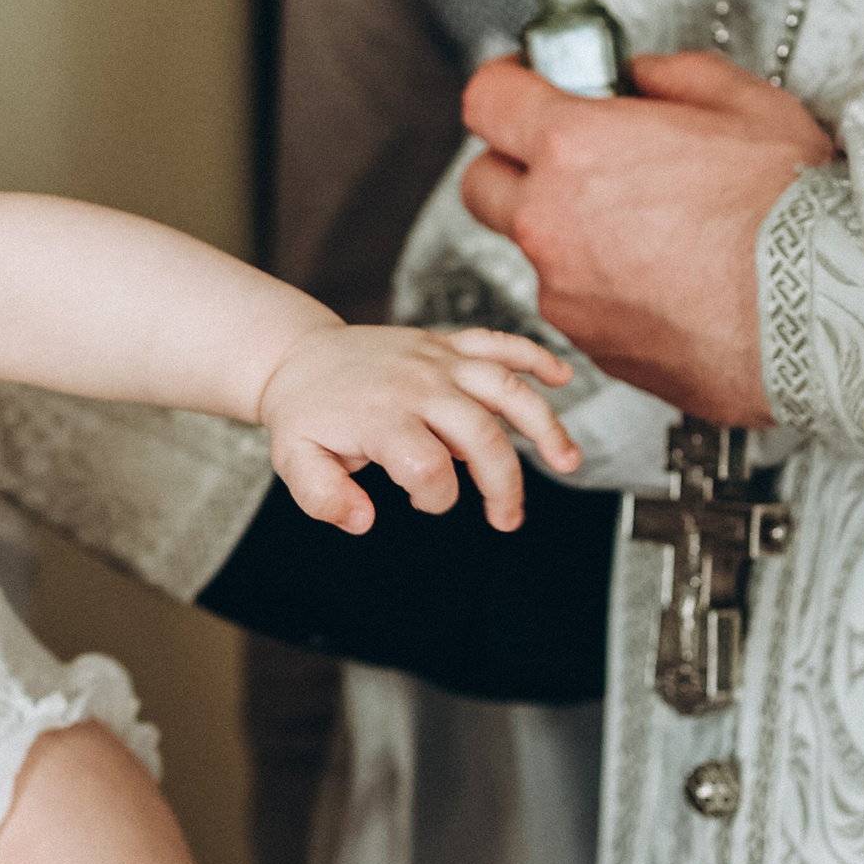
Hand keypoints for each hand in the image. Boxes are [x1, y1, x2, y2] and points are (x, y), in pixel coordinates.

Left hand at [259, 324, 577, 533]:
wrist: (298, 358)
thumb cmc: (305, 416)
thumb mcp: (295, 462)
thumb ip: (322, 497)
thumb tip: (362, 521)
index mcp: (381, 417)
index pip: (428, 468)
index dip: (435, 498)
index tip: (424, 503)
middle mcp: (416, 385)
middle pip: (480, 434)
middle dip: (503, 484)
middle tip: (506, 518)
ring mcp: (436, 360)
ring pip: (504, 387)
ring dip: (543, 424)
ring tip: (567, 460)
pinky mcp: (445, 344)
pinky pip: (497, 342)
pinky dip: (533, 355)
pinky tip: (562, 377)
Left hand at [459, 51, 835, 421]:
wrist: (831, 316)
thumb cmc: (795, 213)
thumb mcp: (744, 103)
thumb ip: (669, 77)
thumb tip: (639, 79)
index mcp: (575, 148)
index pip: (487, 101)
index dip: (504, 84)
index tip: (522, 83)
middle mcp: (551, 223)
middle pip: (481, 184)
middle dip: (513, 164)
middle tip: (565, 156)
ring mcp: (566, 293)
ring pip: (535, 251)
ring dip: (567, 233)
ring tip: (646, 229)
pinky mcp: (594, 347)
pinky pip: (577, 304)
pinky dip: (604, 289)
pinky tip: (666, 280)